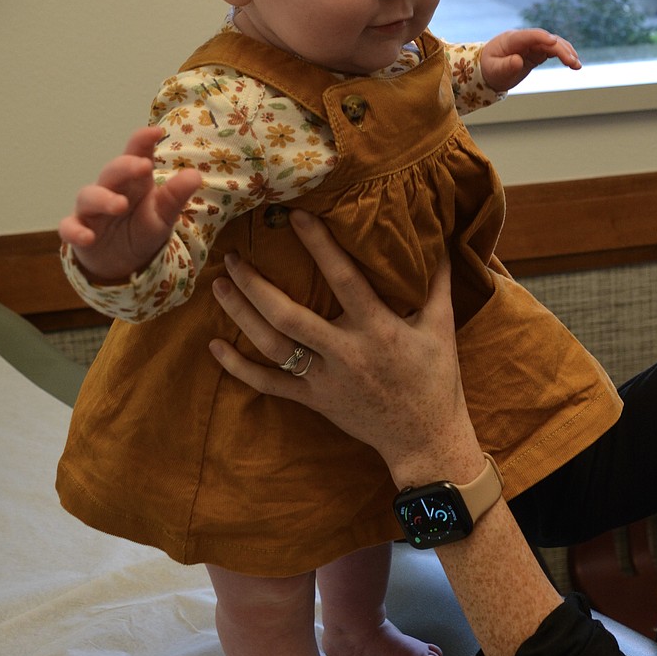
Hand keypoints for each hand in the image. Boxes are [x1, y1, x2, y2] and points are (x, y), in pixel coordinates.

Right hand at [57, 126, 202, 284]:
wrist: (123, 262)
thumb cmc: (142, 229)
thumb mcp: (163, 215)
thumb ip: (175, 196)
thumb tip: (195, 175)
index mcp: (135, 181)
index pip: (137, 155)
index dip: (143, 142)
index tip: (156, 131)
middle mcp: (110, 189)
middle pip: (112, 171)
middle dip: (125, 166)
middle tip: (143, 166)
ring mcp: (91, 210)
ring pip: (89, 196)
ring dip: (103, 198)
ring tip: (119, 205)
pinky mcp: (78, 229)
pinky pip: (69, 227)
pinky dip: (75, 231)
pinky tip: (87, 237)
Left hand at [209, 213, 485, 488]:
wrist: (424, 439)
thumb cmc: (436, 378)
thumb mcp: (442, 326)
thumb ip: (437, 281)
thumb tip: (439, 238)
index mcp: (378, 329)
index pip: (344, 279)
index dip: (319, 246)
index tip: (295, 216)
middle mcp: (346, 353)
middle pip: (289, 316)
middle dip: (256, 285)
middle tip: (233, 256)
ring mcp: (324, 380)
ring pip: (272, 346)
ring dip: (241, 316)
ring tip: (219, 285)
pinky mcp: (312, 400)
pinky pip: (269, 384)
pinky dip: (238, 368)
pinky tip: (214, 347)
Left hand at [478, 28, 579, 91]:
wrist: (489, 69)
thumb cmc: (490, 69)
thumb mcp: (495, 70)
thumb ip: (506, 66)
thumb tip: (518, 61)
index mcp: (511, 39)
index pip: (529, 35)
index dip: (542, 37)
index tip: (554, 42)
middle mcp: (524, 39)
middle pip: (545, 40)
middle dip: (560, 49)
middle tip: (572, 62)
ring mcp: (532, 44)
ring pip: (553, 44)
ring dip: (566, 52)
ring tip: (577, 65)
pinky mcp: (538, 51)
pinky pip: (554, 50)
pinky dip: (564, 55)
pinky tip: (574, 63)